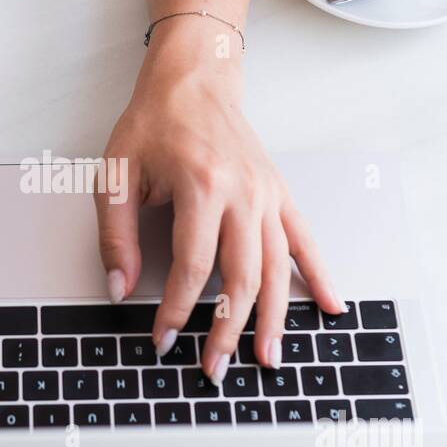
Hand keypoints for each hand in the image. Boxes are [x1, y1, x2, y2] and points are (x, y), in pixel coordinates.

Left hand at [95, 20, 343, 384]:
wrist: (194, 80)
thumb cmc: (154, 123)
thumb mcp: (117, 174)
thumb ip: (116, 235)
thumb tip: (119, 288)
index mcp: (202, 186)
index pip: (192, 267)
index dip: (177, 310)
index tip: (163, 339)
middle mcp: (243, 193)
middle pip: (241, 276)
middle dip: (227, 329)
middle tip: (215, 367)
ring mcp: (267, 195)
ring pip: (275, 268)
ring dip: (273, 318)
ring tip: (268, 358)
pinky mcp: (279, 193)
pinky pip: (304, 240)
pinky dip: (318, 276)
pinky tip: (330, 307)